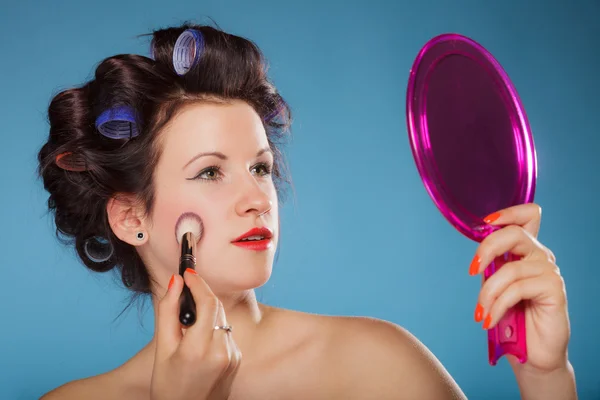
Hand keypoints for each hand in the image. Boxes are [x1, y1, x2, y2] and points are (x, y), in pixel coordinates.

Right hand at [150, 268, 241, 399]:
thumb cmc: (168, 387)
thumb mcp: (161, 350)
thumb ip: (168, 312)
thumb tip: (175, 282)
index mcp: (198, 349)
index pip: (208, 303)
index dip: (198, 283)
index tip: (188, 272)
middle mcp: (221, 352)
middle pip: (216, 308)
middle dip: (202, 295)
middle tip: (185, 291)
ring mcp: (233, 357)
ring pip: (222, 320)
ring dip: (207, 314)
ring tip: (188, 326)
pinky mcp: (238, 360)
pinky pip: (226, 334)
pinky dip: (213, 330)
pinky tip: (199, 342)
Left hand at [469, 203, 569, 374]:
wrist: (531, 353)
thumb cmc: (512, 318)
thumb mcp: (495, 286)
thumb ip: (491, 266)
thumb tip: (478, 255)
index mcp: (526, 250)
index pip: (529, 215)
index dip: (509, 212)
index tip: (486, 223)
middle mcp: (540, 256)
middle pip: (515, 233)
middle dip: (487, 249)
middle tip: (472, 270)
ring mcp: (549, 271)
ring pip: (509, 269)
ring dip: (488, 293)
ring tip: (482, 313)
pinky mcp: (554, 289)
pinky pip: (517, 289)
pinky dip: (498, 305)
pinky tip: (490, 319)